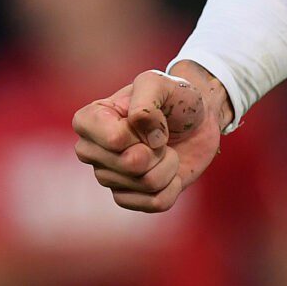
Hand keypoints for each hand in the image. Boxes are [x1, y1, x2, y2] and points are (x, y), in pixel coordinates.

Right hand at [72, 67, 222, 212]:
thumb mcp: (160, 82)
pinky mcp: (129, 197)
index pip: (115, 140)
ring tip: (166, 148)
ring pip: (146, 183)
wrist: (198, 118)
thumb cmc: (173, 96)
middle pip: (130, 164)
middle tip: (161, 134)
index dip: (144, 129)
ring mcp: (108, 177)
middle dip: (158, 148)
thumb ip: (146, 100)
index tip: (152, 115)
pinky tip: (171, 171)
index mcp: (89, 120)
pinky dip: (174, 185)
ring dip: (169, 163)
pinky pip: (155, 203)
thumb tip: (144, 137)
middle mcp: (91, 151)